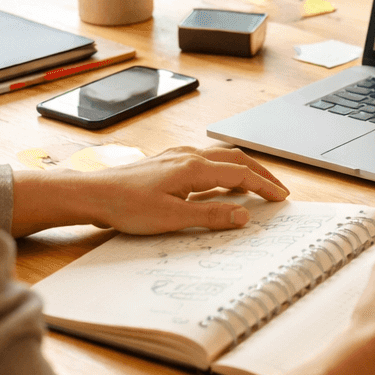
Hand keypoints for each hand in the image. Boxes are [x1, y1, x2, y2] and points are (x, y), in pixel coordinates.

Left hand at [9, 145, 288, 236]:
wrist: (92, 193)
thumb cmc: (126, 206)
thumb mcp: (172, 218)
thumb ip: (210, 216)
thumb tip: (243, 215)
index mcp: (194, 168)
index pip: (241, 175)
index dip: (264, 187)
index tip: (281, 198)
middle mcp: (188, 156)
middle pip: (235, 159)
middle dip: (260, 173)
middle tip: (277, 189)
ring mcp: (176, 157)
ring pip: (220, 157)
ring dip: (242, 168)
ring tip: (255, 184)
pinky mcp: (166, 162)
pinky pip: (204, 160)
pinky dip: (223, 168)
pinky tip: (218, 181)